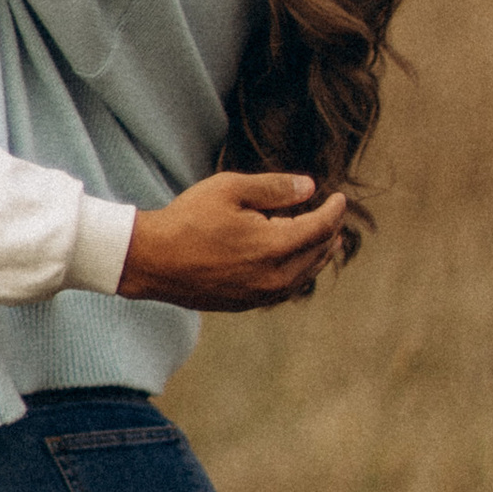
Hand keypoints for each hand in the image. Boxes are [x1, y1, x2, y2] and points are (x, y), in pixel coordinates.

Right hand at [119, 173, 349, 309]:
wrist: (152, 261)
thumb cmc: (188, 219)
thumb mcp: (231, 189)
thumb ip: (275, 188)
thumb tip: (310, 187)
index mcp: (274, 246)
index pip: (319, 228)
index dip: (333, 211)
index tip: (340, 197)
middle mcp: (274, 277)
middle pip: (317, 254)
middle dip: (330, 233)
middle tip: (335, 217)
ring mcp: (260, 295)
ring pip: (304, 276)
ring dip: (317, 256)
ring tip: (326, 241)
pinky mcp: (246, 304)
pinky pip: (285, 289)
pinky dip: (298, 273)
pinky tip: (295, 262)